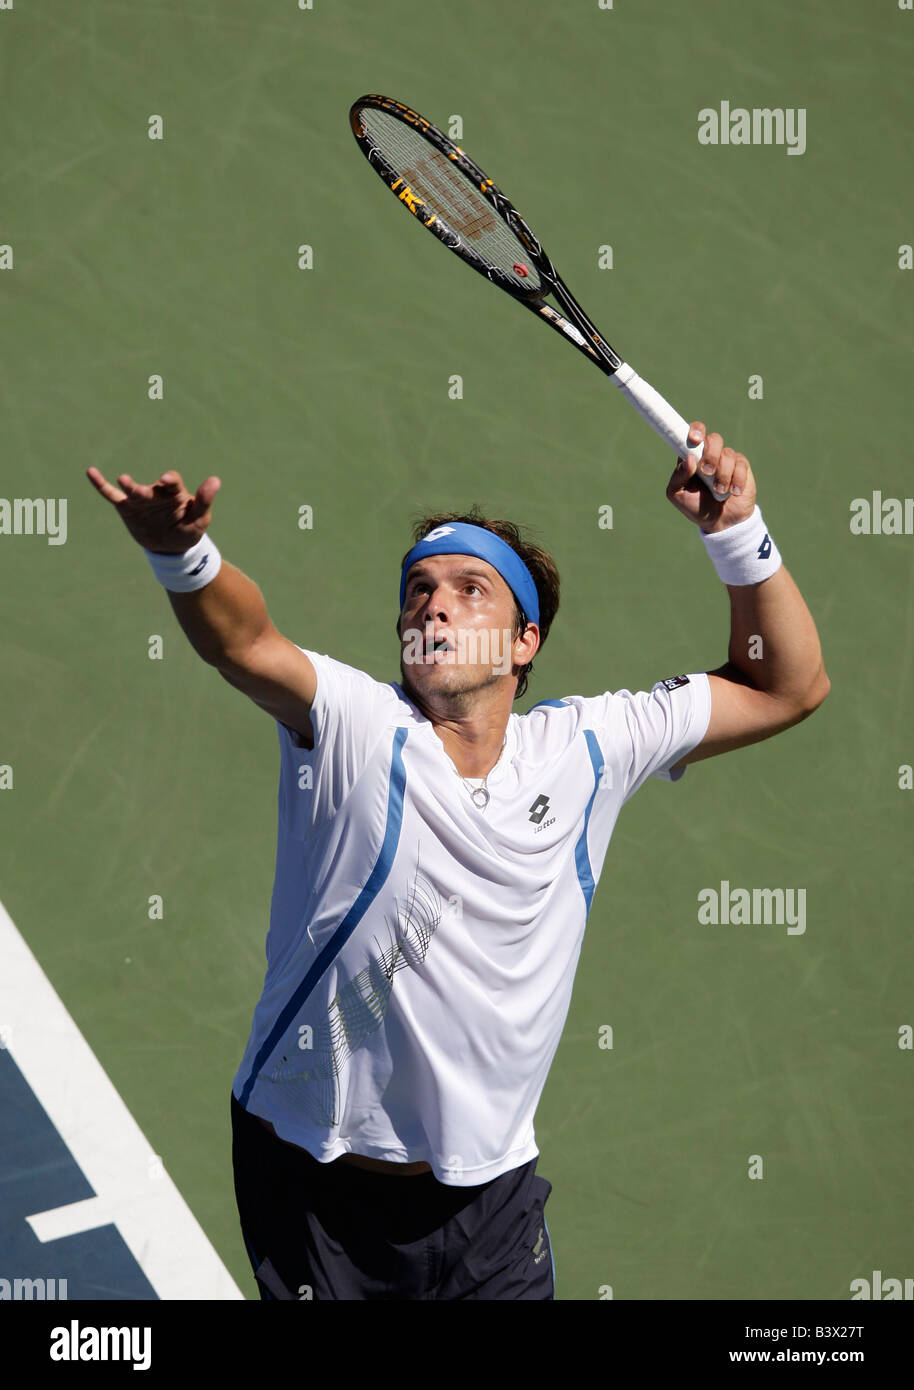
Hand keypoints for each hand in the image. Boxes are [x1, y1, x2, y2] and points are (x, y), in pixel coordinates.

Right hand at [86, 468, 220, 553]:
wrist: (170, 547)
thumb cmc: (188, 530)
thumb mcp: (199, 520)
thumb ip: (204, 501)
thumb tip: (215, 480)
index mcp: (175, 493)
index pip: (172, 482)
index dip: (169, 480)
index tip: (166, 479)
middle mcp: (156, 493)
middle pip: (150, 488)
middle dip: (145, 490)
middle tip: (141, 492)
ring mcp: (140, 499)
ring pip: (131, 491)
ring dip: (128, 486)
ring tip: (123, 480)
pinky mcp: (127, 508)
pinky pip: (112, 495)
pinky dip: (101, 484)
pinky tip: (91, 472)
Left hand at [666, 423, 756, 533]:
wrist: (719, 522)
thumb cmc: (694, 506)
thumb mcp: (677, 494)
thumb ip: (678, 476)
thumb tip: (689, 459)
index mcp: (691, 456)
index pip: (694, 433)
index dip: (696, 431)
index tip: (695, 439)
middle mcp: (709, 454)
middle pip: (714, 439)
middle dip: (711, 455)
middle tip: (707, 472)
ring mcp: (726, 459)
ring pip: (727, 454)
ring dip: (722, 475)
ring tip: (719, 492)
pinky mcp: (741, 467)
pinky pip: (741, 465)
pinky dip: (736, 480)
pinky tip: (733, 492)